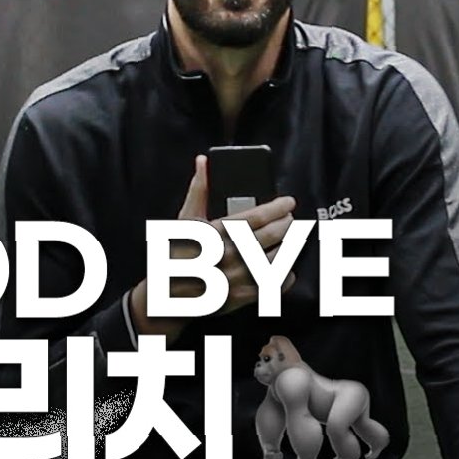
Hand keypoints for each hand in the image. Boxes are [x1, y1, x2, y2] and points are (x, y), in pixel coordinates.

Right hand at [130, 154, 296, 339]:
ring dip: (288, 247)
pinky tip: (285, 268)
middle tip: (290, 219)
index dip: (277, 208)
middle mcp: (229, 255)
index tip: (288, 202)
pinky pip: (273, 285)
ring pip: (276, 260)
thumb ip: (199, 189)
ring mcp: (237, 278)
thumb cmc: (177, 252)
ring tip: (289, 239)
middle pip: (271, 236)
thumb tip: (203, 162)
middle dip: (286, 225)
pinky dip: (285, 276)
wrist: (169, 293)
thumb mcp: (185, 219)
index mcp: (216, 233)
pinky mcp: (242, 296)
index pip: (256, 216)